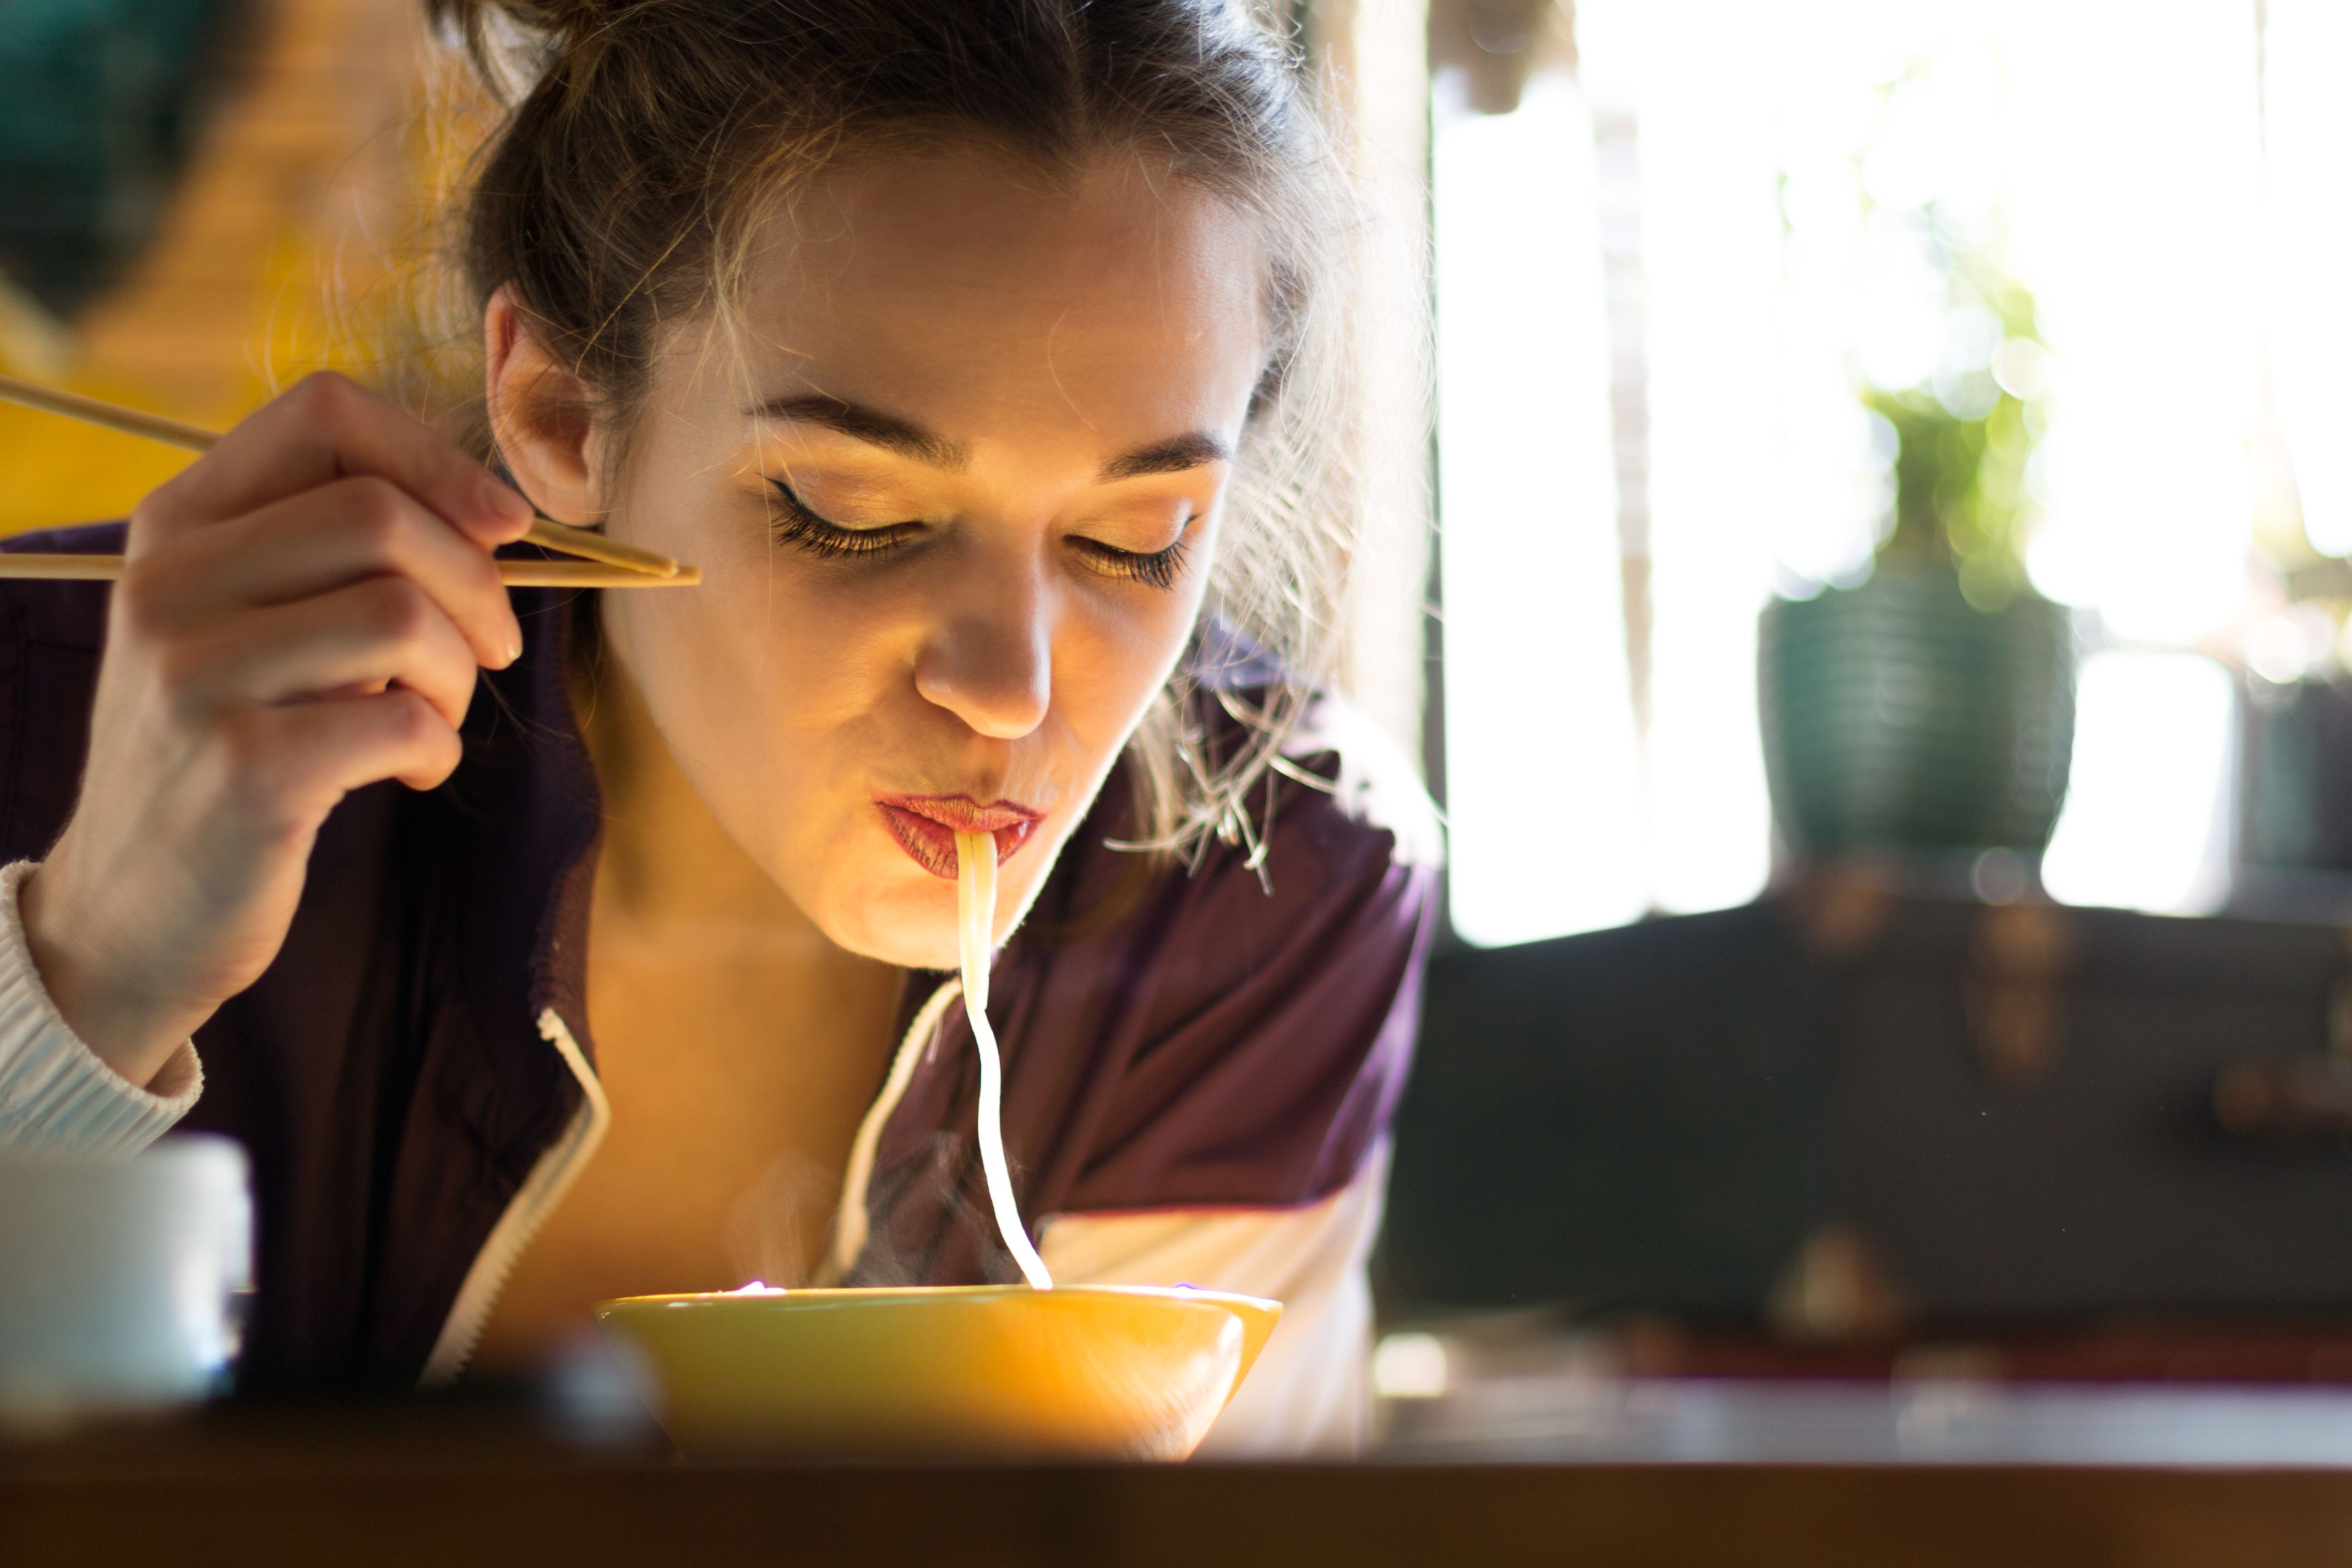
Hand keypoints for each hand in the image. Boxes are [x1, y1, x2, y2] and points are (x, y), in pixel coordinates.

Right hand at [19, 373, 533, 1087]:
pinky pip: (403, 722)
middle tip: (491, 649)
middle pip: (379, 514)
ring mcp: (194, 677)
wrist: (128, 910)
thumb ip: (334, 552)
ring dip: (458, 672)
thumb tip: (492, 512)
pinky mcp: (244, 771)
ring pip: (401, 615)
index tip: (504, 522)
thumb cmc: (230, 745)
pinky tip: (412, 772)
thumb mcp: (250, 622)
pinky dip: (438, 748)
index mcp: (175, 525)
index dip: (439, 457)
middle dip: (476, 583)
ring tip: (437, 716)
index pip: (322, 415)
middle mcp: (167, 585)